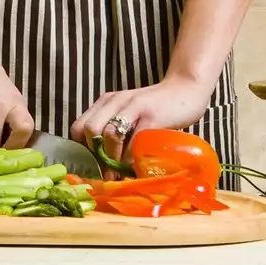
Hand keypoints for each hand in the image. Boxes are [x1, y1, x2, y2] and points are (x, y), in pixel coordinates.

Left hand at [72, 75, 214, 161]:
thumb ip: (115, 129)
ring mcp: (133, 107)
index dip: (80, 150)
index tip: (90, 167)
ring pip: (107, 134)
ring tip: (116, 175)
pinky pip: (133, 141)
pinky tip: (134, 168)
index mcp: (107, 101)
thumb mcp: (130, 113)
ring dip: (110, 160)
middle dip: (93, 155)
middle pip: (88, 129)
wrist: (187, 90)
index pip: (78, 127)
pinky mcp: (151, 116)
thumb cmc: (157, 108)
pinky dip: (130, 159)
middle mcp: (116, 101)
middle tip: (103, 173)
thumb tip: (101, 162)